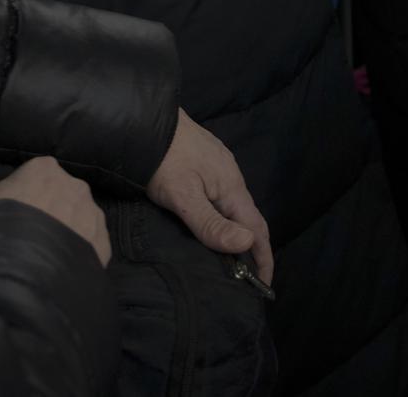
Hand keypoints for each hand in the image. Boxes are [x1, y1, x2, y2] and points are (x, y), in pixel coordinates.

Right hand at [0, 156, 109, 266]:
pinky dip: (75, 253)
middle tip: (16, 241)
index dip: (14, 198)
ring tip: (35, 259)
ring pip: (75, 220)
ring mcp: (93, 216)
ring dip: (60, 233)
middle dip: (40, 213)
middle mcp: (74, 187)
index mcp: (42, 169)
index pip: (30, 177)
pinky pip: (89, 245)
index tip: (2, 218)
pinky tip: (54, 270)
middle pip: (55, 197)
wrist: (15, 288)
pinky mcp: (104, 246)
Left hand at [147, 111, 273, 284]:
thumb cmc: (162, 159)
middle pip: (248, 218)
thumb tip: (247, 244)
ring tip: (227, 257)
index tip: (264, 285)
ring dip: (236, 231)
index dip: (263, 258)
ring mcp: (218, 167)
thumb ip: (212, 224)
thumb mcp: (183, 197)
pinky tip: (210, 223)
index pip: (257, 229)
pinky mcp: (204, 162)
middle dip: (251, 248)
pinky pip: (221, 195)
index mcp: (231, 188)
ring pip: (234, 206)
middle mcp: (231, 177)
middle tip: (244, 278)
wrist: (144, 121)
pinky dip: (223, 216)